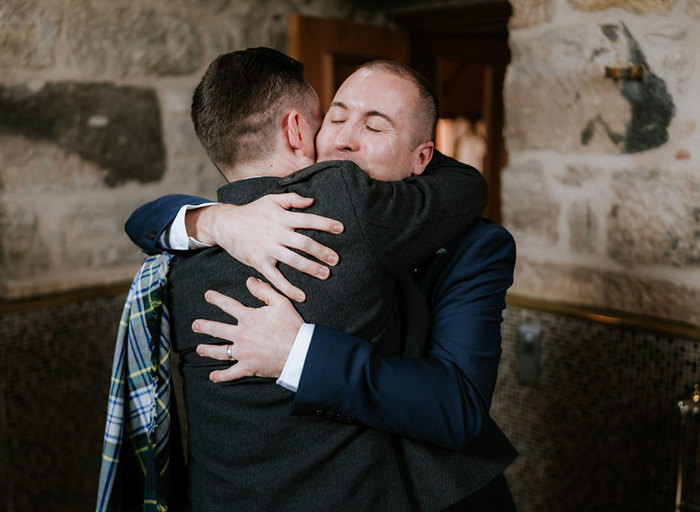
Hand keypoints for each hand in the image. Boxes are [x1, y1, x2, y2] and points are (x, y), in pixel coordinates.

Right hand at [186, 193, 343, 301]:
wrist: (226, 225)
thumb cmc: (252, 212)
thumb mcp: (271, 200)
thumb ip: (292, 199)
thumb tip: (312, 201)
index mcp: (282, 218)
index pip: (308, 220)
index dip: (325, 224)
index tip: (341, 229)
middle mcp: (276, 233)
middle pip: (303, 243)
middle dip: (321, 251)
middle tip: (336, 259)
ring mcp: (268, 249)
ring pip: (293, 260)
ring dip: (311, 268)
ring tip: (326, 274)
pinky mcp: (260, 262)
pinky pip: (276, 278)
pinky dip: (288, 288)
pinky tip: (301, 296)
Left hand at [193, 277, 302, 381]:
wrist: (299, 351)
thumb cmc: (292, 326)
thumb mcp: (281, 303)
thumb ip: (264, 290)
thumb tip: (250, 280)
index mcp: (248, 318)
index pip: (228, 305)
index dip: (217, 299)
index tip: (207, 295)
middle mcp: (241, 334)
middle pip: (217, 329)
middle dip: (204, 326)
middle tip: (195, 325)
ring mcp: (243, 352)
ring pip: (220, 351)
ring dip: (207, 350)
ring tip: (199, 349)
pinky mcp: (247, 367)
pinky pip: (231, 373)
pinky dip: (221, 376)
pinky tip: (212, 376)